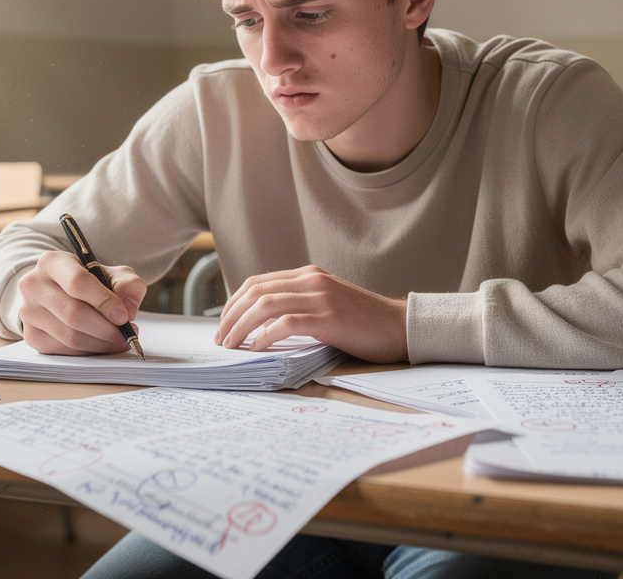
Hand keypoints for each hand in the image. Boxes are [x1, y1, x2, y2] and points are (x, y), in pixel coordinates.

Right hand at [16, 250, 145, 355]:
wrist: (59, 292)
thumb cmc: (88, 282)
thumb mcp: (112, 274)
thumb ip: (127, 284)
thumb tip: (129, 309)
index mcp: (52, 262)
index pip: (77, 283)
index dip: (104, 302)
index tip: (124, 316)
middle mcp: (33, 285)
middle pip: (74, 314)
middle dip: (106, 329)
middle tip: (127, 334)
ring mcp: (28, 312)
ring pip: (70, 336)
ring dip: (100, 343)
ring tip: (119, 340)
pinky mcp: (31, 335)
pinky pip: (64, 350)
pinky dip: (88, 351)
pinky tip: (102, 345)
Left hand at [214, 265, 407, 362]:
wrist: (401, 327)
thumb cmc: (364, 323)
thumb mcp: (326, 305)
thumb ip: (298, 307)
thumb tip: (262, 326)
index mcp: (308, 275)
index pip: (257, 283)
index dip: (233, 304)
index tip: (223, 324)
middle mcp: (312, 281)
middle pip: (255, 292)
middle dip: (231, 316)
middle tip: (221, 339)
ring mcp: (321, 298)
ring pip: (266, 306)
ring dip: (242, 326)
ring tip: (232, 345)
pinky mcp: (330, 318)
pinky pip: (287, 323)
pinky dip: (266, 335)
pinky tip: (257, 347)